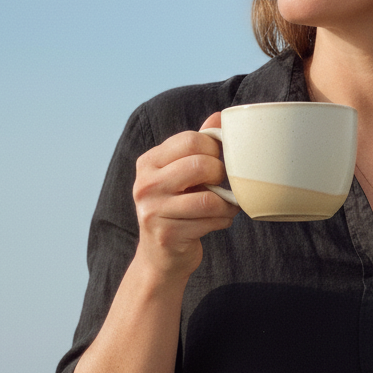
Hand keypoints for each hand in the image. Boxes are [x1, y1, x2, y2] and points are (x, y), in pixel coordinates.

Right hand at [132, 111, 238, 278]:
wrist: (162, 257)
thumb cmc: (178, 208)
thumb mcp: (182, 173)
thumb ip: (198, 145)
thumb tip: (220, 115)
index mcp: (148, 162)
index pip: (190, 140)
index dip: (214, 148)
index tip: (219, 160)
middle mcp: (145, 184)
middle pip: (199, 165)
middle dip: (221, 175)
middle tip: (223, 183)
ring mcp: (152, 210)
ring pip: (208, 198)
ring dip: (227, 203)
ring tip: (227, 205)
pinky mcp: (166, 234)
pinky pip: (209, 221)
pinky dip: (223, 220)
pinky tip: (219, 220)